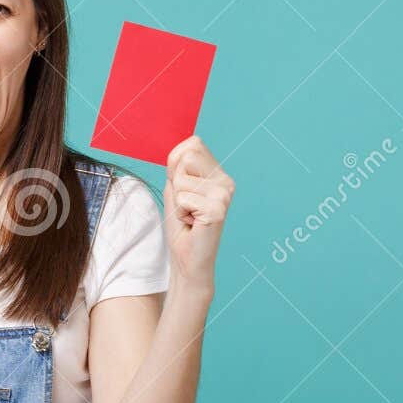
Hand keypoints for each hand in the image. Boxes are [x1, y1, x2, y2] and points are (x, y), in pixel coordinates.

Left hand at [163, 134, 233, 291]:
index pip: (193, 144)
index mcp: (218, 173)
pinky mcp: (219, 209)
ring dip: (177, 200)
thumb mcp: (175, 188)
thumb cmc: (181, 225)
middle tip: (185, 205)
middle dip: (176, 182)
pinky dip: (180, 212)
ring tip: (189, 215)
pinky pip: (183, 198)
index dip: (176, 166)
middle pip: (186, 157)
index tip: (183, 190)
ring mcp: (225, 194)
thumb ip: (177, 165)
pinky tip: (193, 223)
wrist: (187, 258)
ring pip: (181, 179)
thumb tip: (184, 148)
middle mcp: (226, 181)